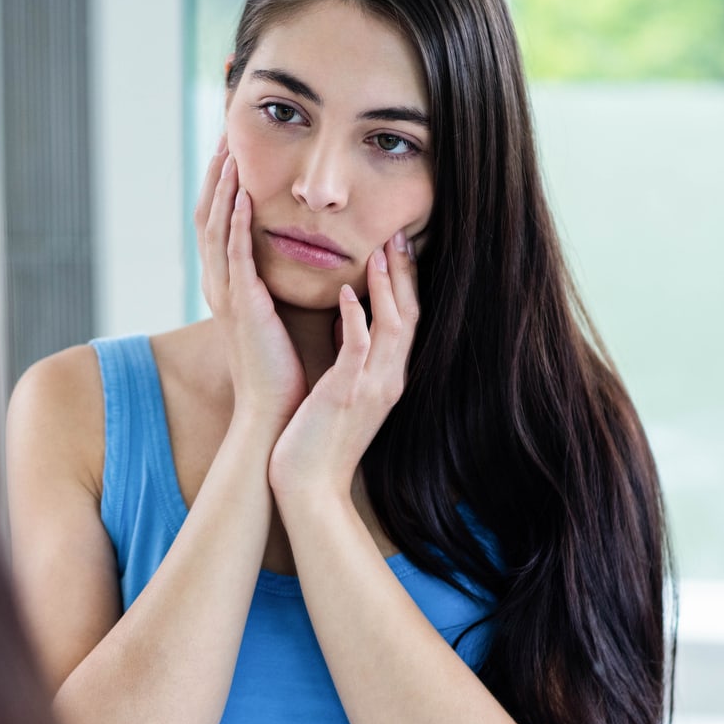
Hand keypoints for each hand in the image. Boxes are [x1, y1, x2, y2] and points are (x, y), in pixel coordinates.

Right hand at [194, 138, 304, 436]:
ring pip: (216, 227)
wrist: (274, 412)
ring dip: (222, 186)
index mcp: (228, 286)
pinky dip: (236, 223)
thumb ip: (281, 282)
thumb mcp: (279, 314)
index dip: (223, 184)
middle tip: (224, 132)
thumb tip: (303, 251)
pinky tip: (244, 193)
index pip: (220, 222)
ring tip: (229, 149)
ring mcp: (227, 295)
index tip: (234, 148)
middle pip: (208, 214)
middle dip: (215, 172)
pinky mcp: (242, 307)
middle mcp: (219, 285)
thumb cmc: (284, 369)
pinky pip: (235, 256)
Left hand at [268, 230, 418, 502]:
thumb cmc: (318, 443)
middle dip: (406, 273)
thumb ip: (350, 360)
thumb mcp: (342, 393)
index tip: (398, 249)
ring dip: (387, 285)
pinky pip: (359, 348)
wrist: (311, 488)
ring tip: (380, 249)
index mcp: (388, 378)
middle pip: (411, 314)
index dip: (406, 283)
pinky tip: (349, 293)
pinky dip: (358, 318)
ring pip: (394, 325)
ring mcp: (372, 386)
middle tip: (399, 234)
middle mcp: (389, 379)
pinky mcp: (347, 393)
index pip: (408, 321)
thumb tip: (345, 322)